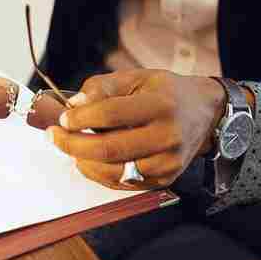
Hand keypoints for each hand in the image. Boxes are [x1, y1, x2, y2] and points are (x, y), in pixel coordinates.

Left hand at [47, 69, 226, 190]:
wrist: (206, 113)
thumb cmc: (167, 92)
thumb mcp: (138, 77)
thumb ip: (104, 87)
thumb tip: (74, 104)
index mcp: (161, 105)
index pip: (111, 114)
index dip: (81, 117)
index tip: (63, 118)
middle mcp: (167, 136)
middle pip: (110, 148)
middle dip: (73, 144)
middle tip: (54, 136)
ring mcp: (168, 162)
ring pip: (114, 171)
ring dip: (84, 161)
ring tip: (71, 147)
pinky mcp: (165, 179)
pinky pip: (124, 183)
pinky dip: (100, 173)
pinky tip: (89, 159)